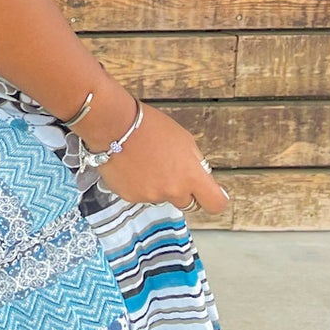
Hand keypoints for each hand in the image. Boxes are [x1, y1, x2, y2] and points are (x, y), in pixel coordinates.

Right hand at [90, 102, 228, 215]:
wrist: (114, 125)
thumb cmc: (150, 126)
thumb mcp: (184, 139)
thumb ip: (193, 162)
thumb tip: (198, 174)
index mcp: (191, 176)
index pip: (215, 204)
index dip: (213, 199)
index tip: (209, 193)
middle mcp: (172, 191)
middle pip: (186, 202)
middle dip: (181, 190)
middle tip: (169, 171)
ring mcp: (150, 196)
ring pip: (160, 197)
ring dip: (157, 186)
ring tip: (144, 162)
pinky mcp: (130, 197)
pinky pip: (140, 195)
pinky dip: (137, 185)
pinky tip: (130, 166)